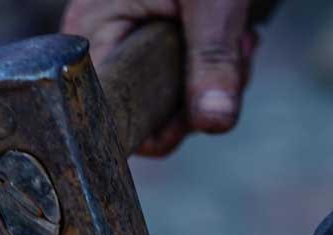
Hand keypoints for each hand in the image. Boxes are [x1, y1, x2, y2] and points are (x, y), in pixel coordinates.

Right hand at [62, 0, 258, 155]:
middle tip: (234, 50)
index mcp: (93, 31)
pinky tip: (236, 34)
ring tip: (239, 35)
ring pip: (177, 101)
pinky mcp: (157, 41)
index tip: (200, 98)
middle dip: (202, 95)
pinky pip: (189, 80)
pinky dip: (220, 64)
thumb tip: (213, 123)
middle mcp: (104, 43)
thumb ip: (213, 61)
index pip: (113, 118)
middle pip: (151, 115)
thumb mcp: (213, 3)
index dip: (161, 124)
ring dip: (220, 78)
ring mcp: (130, 42)